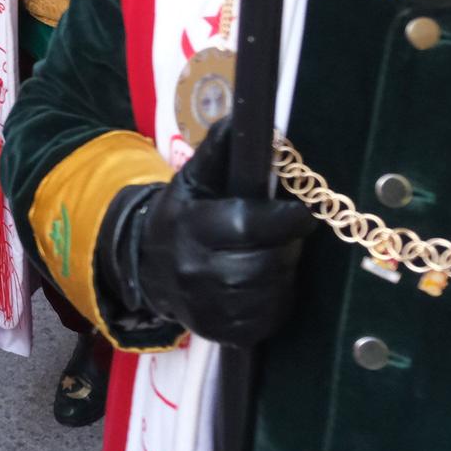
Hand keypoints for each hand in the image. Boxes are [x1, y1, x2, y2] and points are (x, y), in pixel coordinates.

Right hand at [99, 120, 314, 346]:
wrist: (147, 267)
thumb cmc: (180, 216)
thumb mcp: (192, 180)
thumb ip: (217, 151)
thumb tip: (241, 118)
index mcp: (191, 227)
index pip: (246, 225)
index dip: (283, 219)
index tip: (302, 213)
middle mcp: (196, 271)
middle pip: (264, 264)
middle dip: (286, 248)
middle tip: (288, 235)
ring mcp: (208, 307)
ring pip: (270, 294)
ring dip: (283, 274)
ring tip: (275, 256)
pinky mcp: (221, 332)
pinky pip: (267, 320)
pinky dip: (276, 300)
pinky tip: (266, 284)